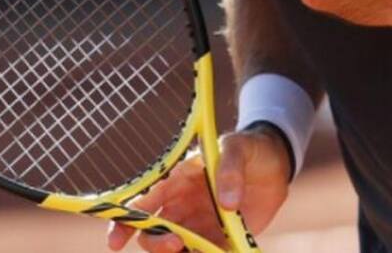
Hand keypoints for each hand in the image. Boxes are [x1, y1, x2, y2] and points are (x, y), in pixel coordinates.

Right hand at [107, 128, 290, 251]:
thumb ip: (229, 171)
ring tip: (205, 250)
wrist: (275, 164)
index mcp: (176, 183)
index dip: (124, 223)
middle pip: (154, 235)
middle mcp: (182, 209)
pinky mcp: (221, 240)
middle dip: (157, 244)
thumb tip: (226, 204)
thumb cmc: (247, 149)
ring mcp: (200, 226)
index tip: (116, 242)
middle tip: (177, 243)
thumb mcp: (237, 149)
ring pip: (179, 251)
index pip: (141, 204)